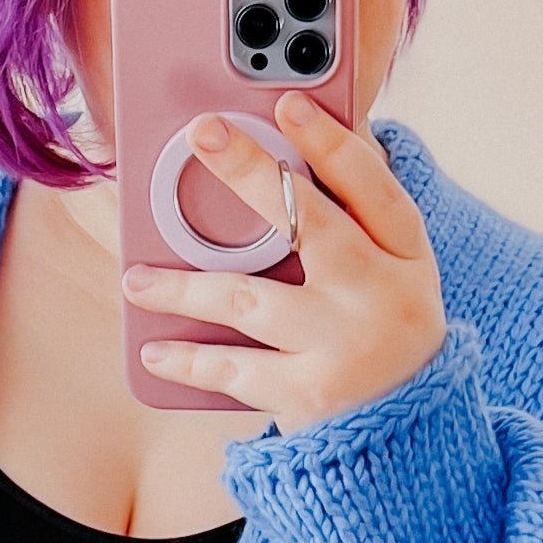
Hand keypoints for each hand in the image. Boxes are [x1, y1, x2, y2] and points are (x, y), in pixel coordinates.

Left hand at [122, 91, 445, 434]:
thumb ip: (355, 219)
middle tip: (203, 134)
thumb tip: (293, 151)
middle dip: (253, 174)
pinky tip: (153, 348)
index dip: (331, 143)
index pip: (374, 186)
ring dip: (185, 286)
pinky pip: (235, 368)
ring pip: (251, 300)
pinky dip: (189, 359)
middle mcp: (381, 296)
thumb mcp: (393, 274)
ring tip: (135, 279)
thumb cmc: (383, 335)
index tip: (288, 102)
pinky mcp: (310, 395)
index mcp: (407, 255)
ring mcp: (344, 346)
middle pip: (311, 225)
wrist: (406, 441)